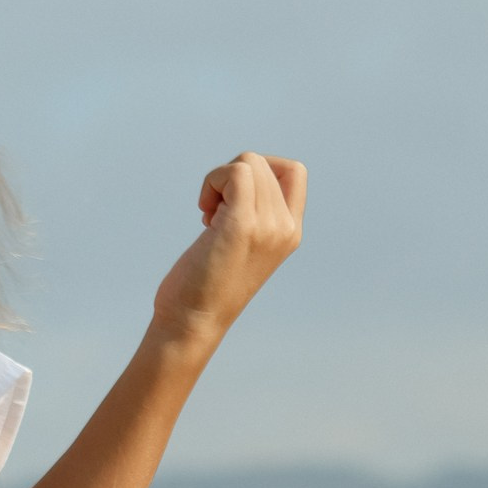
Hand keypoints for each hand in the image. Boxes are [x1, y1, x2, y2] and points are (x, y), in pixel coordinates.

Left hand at [151, 153, 304, 353]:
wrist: (193, 324)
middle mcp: (285, 228)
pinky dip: (212, 181)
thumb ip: (252, 214)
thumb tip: (237, 177)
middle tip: (213, 215)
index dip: (261, 171)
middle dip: (231, 178)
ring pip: (248, 163)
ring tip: (208, 216)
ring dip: (219, 180)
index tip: (235, 200)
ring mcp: (266, 226)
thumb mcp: (242, 245)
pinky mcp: (241, 225)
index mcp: (290, 232)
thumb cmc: (206, 287)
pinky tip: (203, 213)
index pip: (294, 172)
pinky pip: (236, 172)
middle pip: (263, 163)